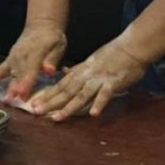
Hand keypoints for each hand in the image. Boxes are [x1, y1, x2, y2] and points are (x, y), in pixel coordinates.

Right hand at [0, 20, 67, 101]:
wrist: (41, 25)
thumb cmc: (52, 38)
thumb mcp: (58, 46)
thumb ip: (52, 59)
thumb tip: (49, 71)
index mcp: (36, 52)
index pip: (31, 69)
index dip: (26, 82)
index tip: (22, 95)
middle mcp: (22, 55)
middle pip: (19, 74)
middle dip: (17, 88)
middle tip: (14, 102)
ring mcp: (14, 57)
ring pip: (11, 74)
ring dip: (8, 86)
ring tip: (6, 100)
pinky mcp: (9, 58)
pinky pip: (0, 69)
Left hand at [31, 39, 145, 120]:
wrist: (131, 47)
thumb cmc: (113, 54)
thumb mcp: (90, 60)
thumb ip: (77, 69)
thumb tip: (64, 72)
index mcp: (81, 71)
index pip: (60, 85)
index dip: (47, 95)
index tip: (34, 104)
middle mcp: (86, 76)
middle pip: (66, 91)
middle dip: (50, 102)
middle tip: (36, 112)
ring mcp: (99, 79)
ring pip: (81, 95)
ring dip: (68, 107)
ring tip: (57, 118)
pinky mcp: (113, 83)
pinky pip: (105, 94)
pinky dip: (99, 103)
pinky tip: (93, 115)